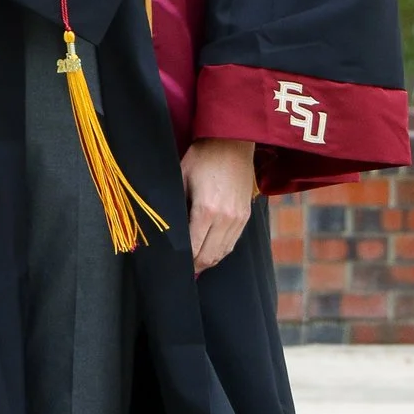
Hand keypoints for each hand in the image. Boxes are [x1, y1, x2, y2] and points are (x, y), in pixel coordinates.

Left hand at [181, 135, 256, 271]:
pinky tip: (210, 251)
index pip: (193, 248)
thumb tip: (167, 231)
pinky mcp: (246, 215)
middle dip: (195, 266)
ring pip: (223, 252)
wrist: (232, 141)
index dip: (183, 261)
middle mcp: (225, 218)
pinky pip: (233, 242)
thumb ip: (176, 207)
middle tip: (182, 271)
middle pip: (209, 256)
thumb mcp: (181, 178)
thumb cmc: (202, 157)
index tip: (173, 266)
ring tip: (195, 264)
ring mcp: (238, 218)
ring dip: (208, 261)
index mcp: (206, 210)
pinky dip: (221, 251)